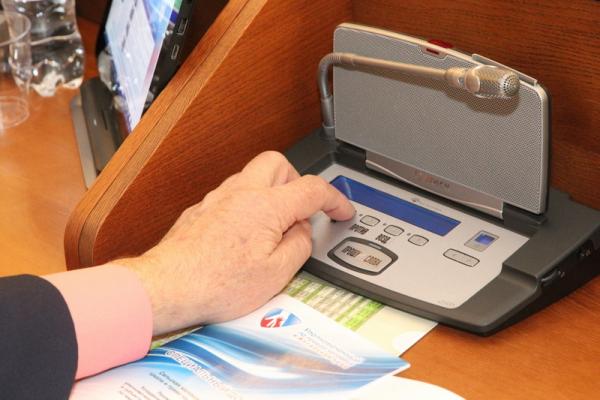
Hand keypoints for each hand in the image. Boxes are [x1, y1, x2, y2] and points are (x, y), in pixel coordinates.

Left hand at [121, 151, 354, 334]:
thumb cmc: (215, 283)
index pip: (312, 189)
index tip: (342, 210)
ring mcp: (217, 198)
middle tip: (302, 209)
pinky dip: (247, 206)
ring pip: (252, 176)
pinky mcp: (201, 210)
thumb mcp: (276, 274)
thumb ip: (299, 246)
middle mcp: (241, 193)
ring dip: (270, 193)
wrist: (168, 286)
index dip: (335, 199)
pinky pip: (232, 195)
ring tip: (274, 227)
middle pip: (278, 163)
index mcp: (266, 206)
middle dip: (297, 181)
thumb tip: (302, 232)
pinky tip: (245, 235)